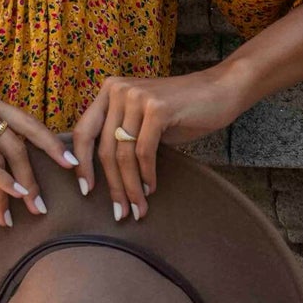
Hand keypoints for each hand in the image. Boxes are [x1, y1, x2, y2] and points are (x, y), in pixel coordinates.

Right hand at [0, 92, 78, 227]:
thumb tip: (23, 173)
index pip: (26, 123)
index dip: (50, 144)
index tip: (71, 166)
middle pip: (17, 143)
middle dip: (34, 176)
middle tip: (43, 206)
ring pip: (0, 157)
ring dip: (14, 189)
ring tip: (23, 213)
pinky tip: (11, 197)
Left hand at [71, 67, 249, 220]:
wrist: (221, 90)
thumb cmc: (183, 110)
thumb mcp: (143, 120)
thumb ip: (121, 135)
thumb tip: (102, 175)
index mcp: (109, 91)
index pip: (83, 132)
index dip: (81, 164)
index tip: (84, 191)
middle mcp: (118, 90)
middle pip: (105, 149)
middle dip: (112, 186)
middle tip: (119, 211)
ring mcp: (137, 97)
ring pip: (124, 154)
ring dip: (131, 187)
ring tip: (137, 209)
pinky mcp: (157, 108)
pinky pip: (144, 151)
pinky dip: (147, 175)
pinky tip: (151, 189)